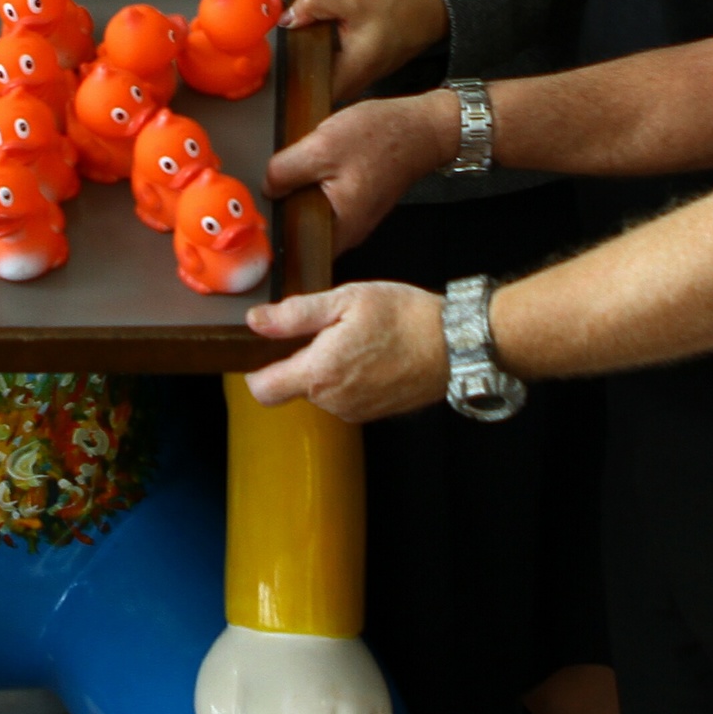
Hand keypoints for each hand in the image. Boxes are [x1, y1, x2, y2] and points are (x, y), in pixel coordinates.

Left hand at [241, 283, 447, 422]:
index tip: (267, 347)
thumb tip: (256, 321)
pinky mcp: (374, 413)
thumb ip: (295, 314)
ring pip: (321, 392)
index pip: (262, 390)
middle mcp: (333, 402)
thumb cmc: (404, 316)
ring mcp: (355, 411)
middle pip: (293, 387)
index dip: (256, 369)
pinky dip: (350, 378)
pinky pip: (345, 397)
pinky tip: (371, 354)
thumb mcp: (346, 300)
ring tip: (355, 339)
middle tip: (328, 329)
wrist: (457, 344)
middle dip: (301, 360)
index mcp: (319, 374)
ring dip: (328, 368)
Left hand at [265, 89, 452, 251]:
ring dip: (299, 194)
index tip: (254, 218)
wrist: (420, 128)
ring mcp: (354, 218)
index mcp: (340, 227)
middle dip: (283, 209)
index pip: (295, 246)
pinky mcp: (357, 202)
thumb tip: (267, 188)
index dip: (271, 231)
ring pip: (312, 213)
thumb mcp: (321, 148)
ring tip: (292, 172)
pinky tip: (313, 165)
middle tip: (270, 186)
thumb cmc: (381, 138)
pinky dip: (316, 185)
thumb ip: (286, 171)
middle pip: (301, 229)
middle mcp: (348, 231)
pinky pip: (325, 200)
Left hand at [282, 0, 447, 103]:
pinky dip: (318, 57)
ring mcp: (351, 86)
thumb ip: (316, 4)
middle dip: (295, 59)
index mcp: (350, 73)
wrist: (422, 19)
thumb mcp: (353, 0)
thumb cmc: (395, 13)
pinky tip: (322, 38)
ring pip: (315, 77)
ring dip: (307, 58)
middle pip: (306, 82)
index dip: (288, 69)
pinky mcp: (352, 79)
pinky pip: (325, 73)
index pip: (306, 87)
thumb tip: (287, 18)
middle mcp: (350, 87)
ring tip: (312, 34)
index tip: (280, 51)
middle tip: (295, 34)